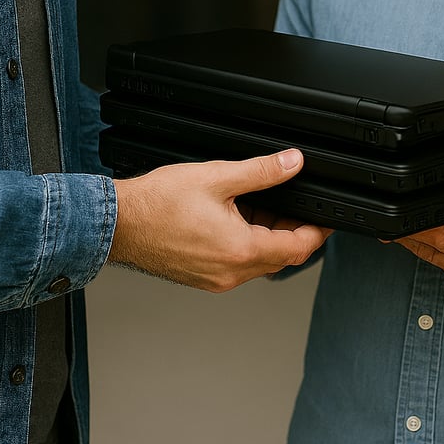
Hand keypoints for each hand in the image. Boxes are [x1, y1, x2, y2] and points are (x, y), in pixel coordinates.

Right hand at [109, 149, 330, 291]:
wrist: (117, 224)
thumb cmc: (156, 205)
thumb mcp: (217, 177)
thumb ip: (262, 172)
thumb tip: (292, 164)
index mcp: (240, 250)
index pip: (298, 248)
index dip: (318, 231)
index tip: (327, 217)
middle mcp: (231, 273)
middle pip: (281, 257)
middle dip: (293, 230)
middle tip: (294, 202)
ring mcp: (216, 279)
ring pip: (259, 261)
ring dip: (268, 236)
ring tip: (259, 203)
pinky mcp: (202, 278)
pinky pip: (238, 265)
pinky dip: (246, 243)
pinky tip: (235, 218)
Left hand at [395, 184, 443, 291]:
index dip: (421, 226)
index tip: (402, 209)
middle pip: (430, 250)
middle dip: (406, 231)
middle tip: (385, 208)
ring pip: (429, 256)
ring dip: (410, 238)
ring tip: (390, 217)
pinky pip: (436, 259)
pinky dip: (422, 244)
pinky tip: (412, 229)